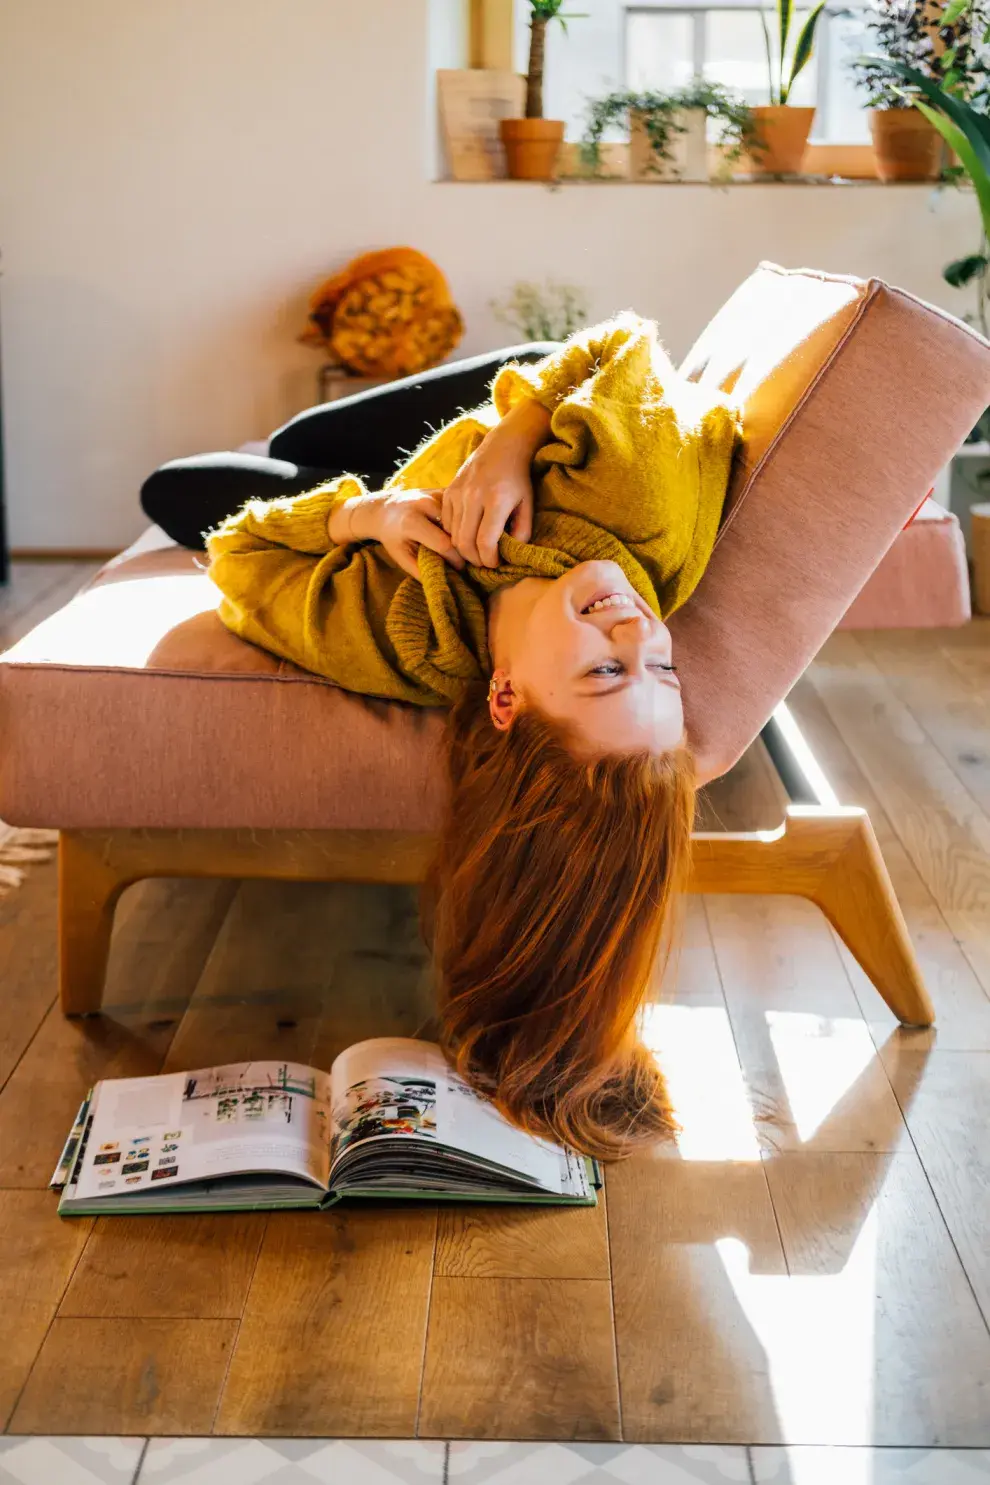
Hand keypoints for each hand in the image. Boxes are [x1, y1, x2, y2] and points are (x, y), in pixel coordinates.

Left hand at [331, 489, 463, 580]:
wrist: (384, 509)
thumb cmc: (393, 537)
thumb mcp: (401, 557)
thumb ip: (421, 571)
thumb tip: (446, 581)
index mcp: (411, 522)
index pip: (443, 543)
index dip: (455, 559)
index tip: (460, 569)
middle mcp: (424, 503)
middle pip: (455, 529)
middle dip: (462, 546)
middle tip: (462, 558)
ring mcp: (434, 494)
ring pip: (460, 518)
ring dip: (463, 533)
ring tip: (459, 544)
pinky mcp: (441, 489)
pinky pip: (460, 508)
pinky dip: (461, 521)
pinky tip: (457, 530)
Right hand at [441, 399, 549, 567]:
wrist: (502, 447)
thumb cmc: (518, 478)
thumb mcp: (527, 504)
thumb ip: (522, 531)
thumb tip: (509, 553)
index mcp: (496, 500)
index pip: (485, 543)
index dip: (489, 560)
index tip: (495, 563)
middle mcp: (473, 496)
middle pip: (465, 543)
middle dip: (475, 560)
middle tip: (484, 562)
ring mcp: (458, 492)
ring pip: (453, 534)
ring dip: (464, 549)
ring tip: (476, 551)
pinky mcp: (448, 491)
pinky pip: (446, 522)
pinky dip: (454, 533)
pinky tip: (467, 534)